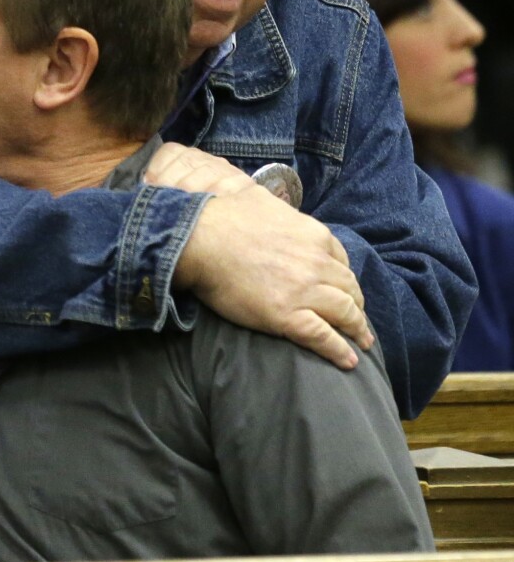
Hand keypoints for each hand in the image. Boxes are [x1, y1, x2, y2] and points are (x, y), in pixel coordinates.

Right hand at [147, 143, 370, 368]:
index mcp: (315, 236)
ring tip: (361, 342)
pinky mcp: (288, 316)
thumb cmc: (223, 217)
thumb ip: (278, 207)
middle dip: (356, 306)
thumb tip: (273, 204)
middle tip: (357, 319)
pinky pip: (324, 338)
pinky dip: (339, 351)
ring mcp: (305, 291)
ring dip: (356, 329)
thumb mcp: (261, 199)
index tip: (344, 290)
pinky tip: (348, 361)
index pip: (343, 262)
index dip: (345, 279)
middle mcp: (318, 263)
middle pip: (349, 289)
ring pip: (345, 314)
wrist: (201, 240)